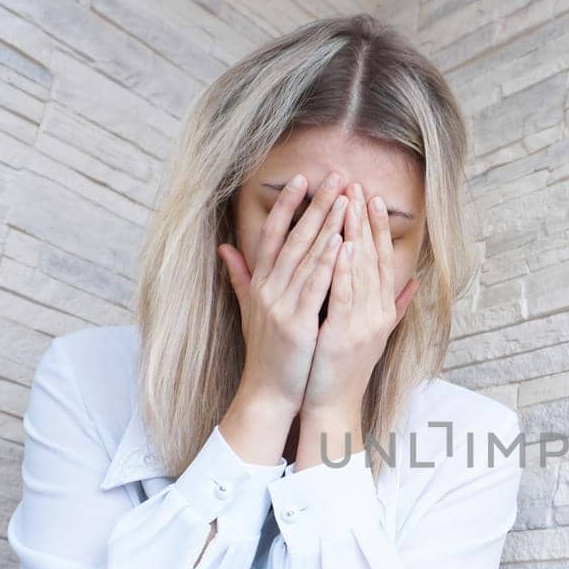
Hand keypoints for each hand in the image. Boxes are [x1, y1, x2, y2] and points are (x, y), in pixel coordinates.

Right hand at [217, 171, 349, 411]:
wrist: (268, 391)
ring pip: (306, 257)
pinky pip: (315, 289)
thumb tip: (223, 247)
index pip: (273, 234)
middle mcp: (268, 289)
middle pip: (294, 238)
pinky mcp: (297, 325)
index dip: (286, 204)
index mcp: (260, 283)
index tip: (302, 178)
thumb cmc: (266, 350)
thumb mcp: (249, 308)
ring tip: (345, 199)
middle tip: (336, 177)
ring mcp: (281, 306)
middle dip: (316, 205)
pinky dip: (327, 265)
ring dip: (327, 226)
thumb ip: (239, 275)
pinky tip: (342, 243)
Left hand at [300, 182, 419, 419]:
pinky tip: (339, 244)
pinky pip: (344, 296)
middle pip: (374, 258)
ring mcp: (364, 323)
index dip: (379, 228)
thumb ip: (394, 305)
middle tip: (359, 185)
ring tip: (349, 203)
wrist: (333, 403)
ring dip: (355, 234)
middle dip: (366, 220)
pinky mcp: (345, 334)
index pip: (383, 259)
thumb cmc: (344, 367)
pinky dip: (343, 269)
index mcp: (383, 309)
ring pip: (361, 271)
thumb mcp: (374, 332)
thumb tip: (414, 284)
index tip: (371, 198)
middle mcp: (378, 312)